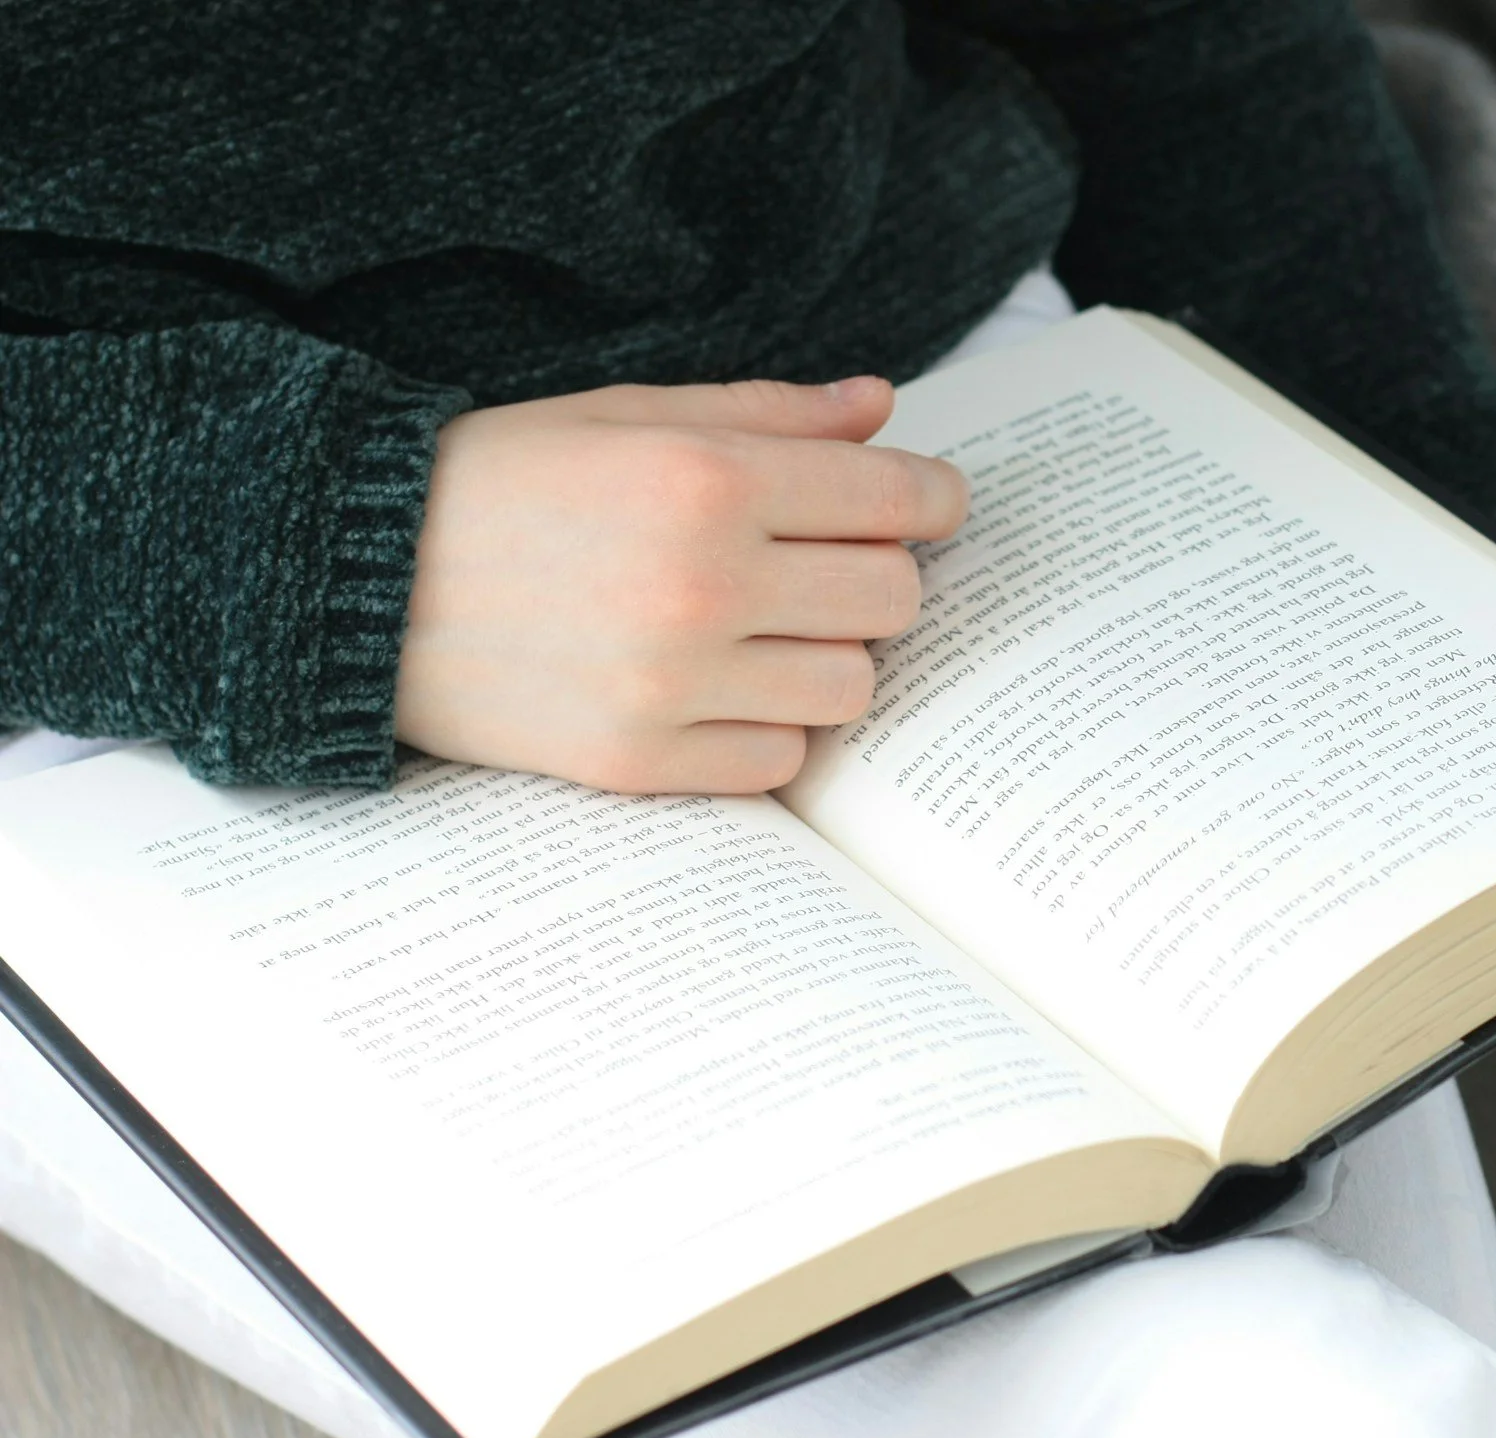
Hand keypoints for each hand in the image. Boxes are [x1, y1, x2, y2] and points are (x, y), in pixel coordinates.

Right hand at [395, 376, 965, 793]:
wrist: (354, 582)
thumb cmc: (500, 482)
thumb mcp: (628, 415)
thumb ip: (768, 415)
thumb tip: (882, 410)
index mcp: (706, 480)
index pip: (895, 501)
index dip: (933, 500)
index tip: (930, 505)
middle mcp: (702, 584)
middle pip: (893, 599)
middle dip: (878, 577)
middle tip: (828, 567)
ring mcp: (672, 683)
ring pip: (851, 688)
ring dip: (827, 658)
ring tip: (768, 632)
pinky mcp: (639, 761)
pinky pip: (779, 760)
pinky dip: (768, 729)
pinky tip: (721, 691)